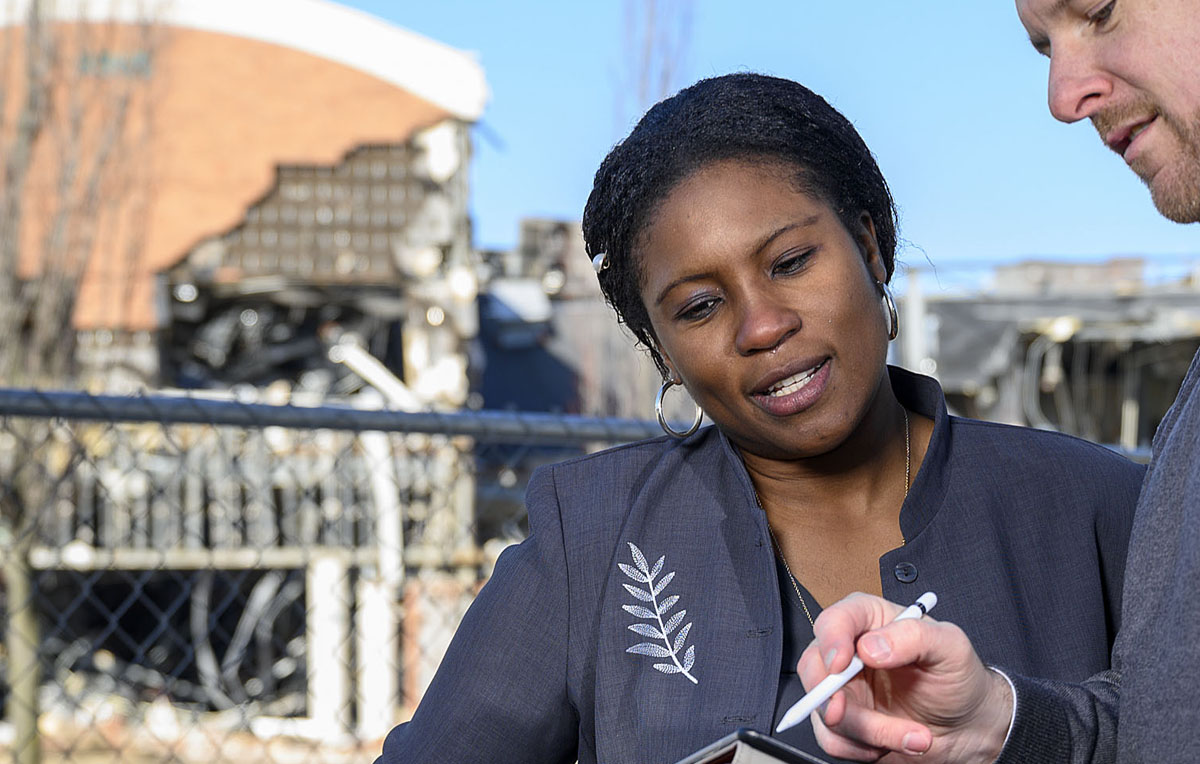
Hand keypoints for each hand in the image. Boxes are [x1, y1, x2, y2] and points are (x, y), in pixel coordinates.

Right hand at [797, 593, 1012, 762]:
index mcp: (869, 621)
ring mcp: (844, 690)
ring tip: (912, 734)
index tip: (842, 665)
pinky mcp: (845, 723)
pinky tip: (897, 741)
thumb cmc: (958, 679)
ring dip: (868, 731)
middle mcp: (850, 652)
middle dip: (829, 696)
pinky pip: (832, 740)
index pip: (834, 621)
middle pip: (813, 667)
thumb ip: (913, 636)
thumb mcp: (950, 647)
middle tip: (847, 712)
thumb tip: (870, 647)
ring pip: (824, 711)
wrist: (967, 726)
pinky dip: (864, 749)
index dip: (831, 642)